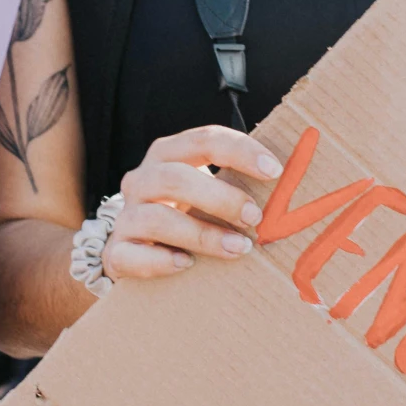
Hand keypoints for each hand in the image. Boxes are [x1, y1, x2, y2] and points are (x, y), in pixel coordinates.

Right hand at [102, 126, 283, 279]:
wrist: (135, 251)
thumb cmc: (185, 215)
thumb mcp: (206, 192)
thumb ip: (235, 185)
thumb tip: (289, 191)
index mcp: (168, 155)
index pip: (204, 140)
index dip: (240, 151)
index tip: (275, 171)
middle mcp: (142, 180)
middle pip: (175, 177)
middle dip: (221, 197)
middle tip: (255, 217)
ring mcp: (125, 217)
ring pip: (156, 218)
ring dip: (202, 234)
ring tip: (239, 249)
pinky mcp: (116, 253)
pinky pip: (131, 256)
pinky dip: (161, 261)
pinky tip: (187, 265)